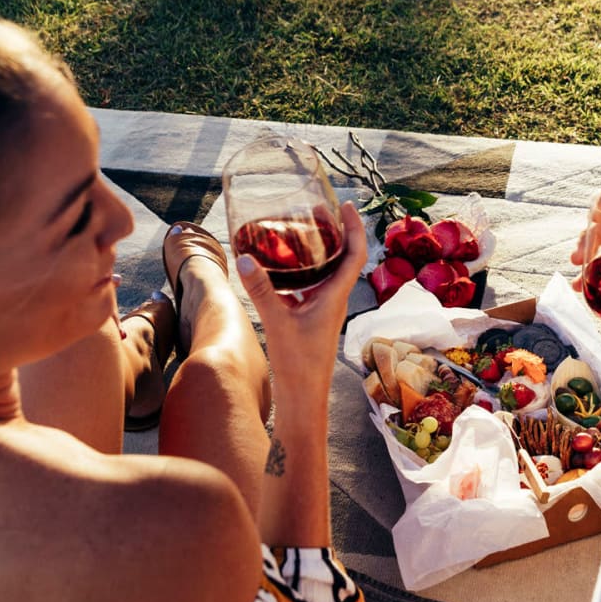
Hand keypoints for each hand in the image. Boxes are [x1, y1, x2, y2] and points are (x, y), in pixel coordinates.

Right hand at [236, 202, 367, 390]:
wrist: (303, 396)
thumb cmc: (299, 365)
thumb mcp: (277, 322)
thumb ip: (262, 290)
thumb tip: (245, 258)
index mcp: (336, 297)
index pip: (355, 254)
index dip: (354, 227)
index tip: (345, 205)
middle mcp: (335, 299)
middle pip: (343, 257)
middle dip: (335, 231)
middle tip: (317, 209)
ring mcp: (325, 308)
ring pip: (329, 271)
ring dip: (321, 249)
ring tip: (303, 230)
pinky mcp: (313, 317)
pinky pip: (313, 285)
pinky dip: (305, 269)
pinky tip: (285, 266)